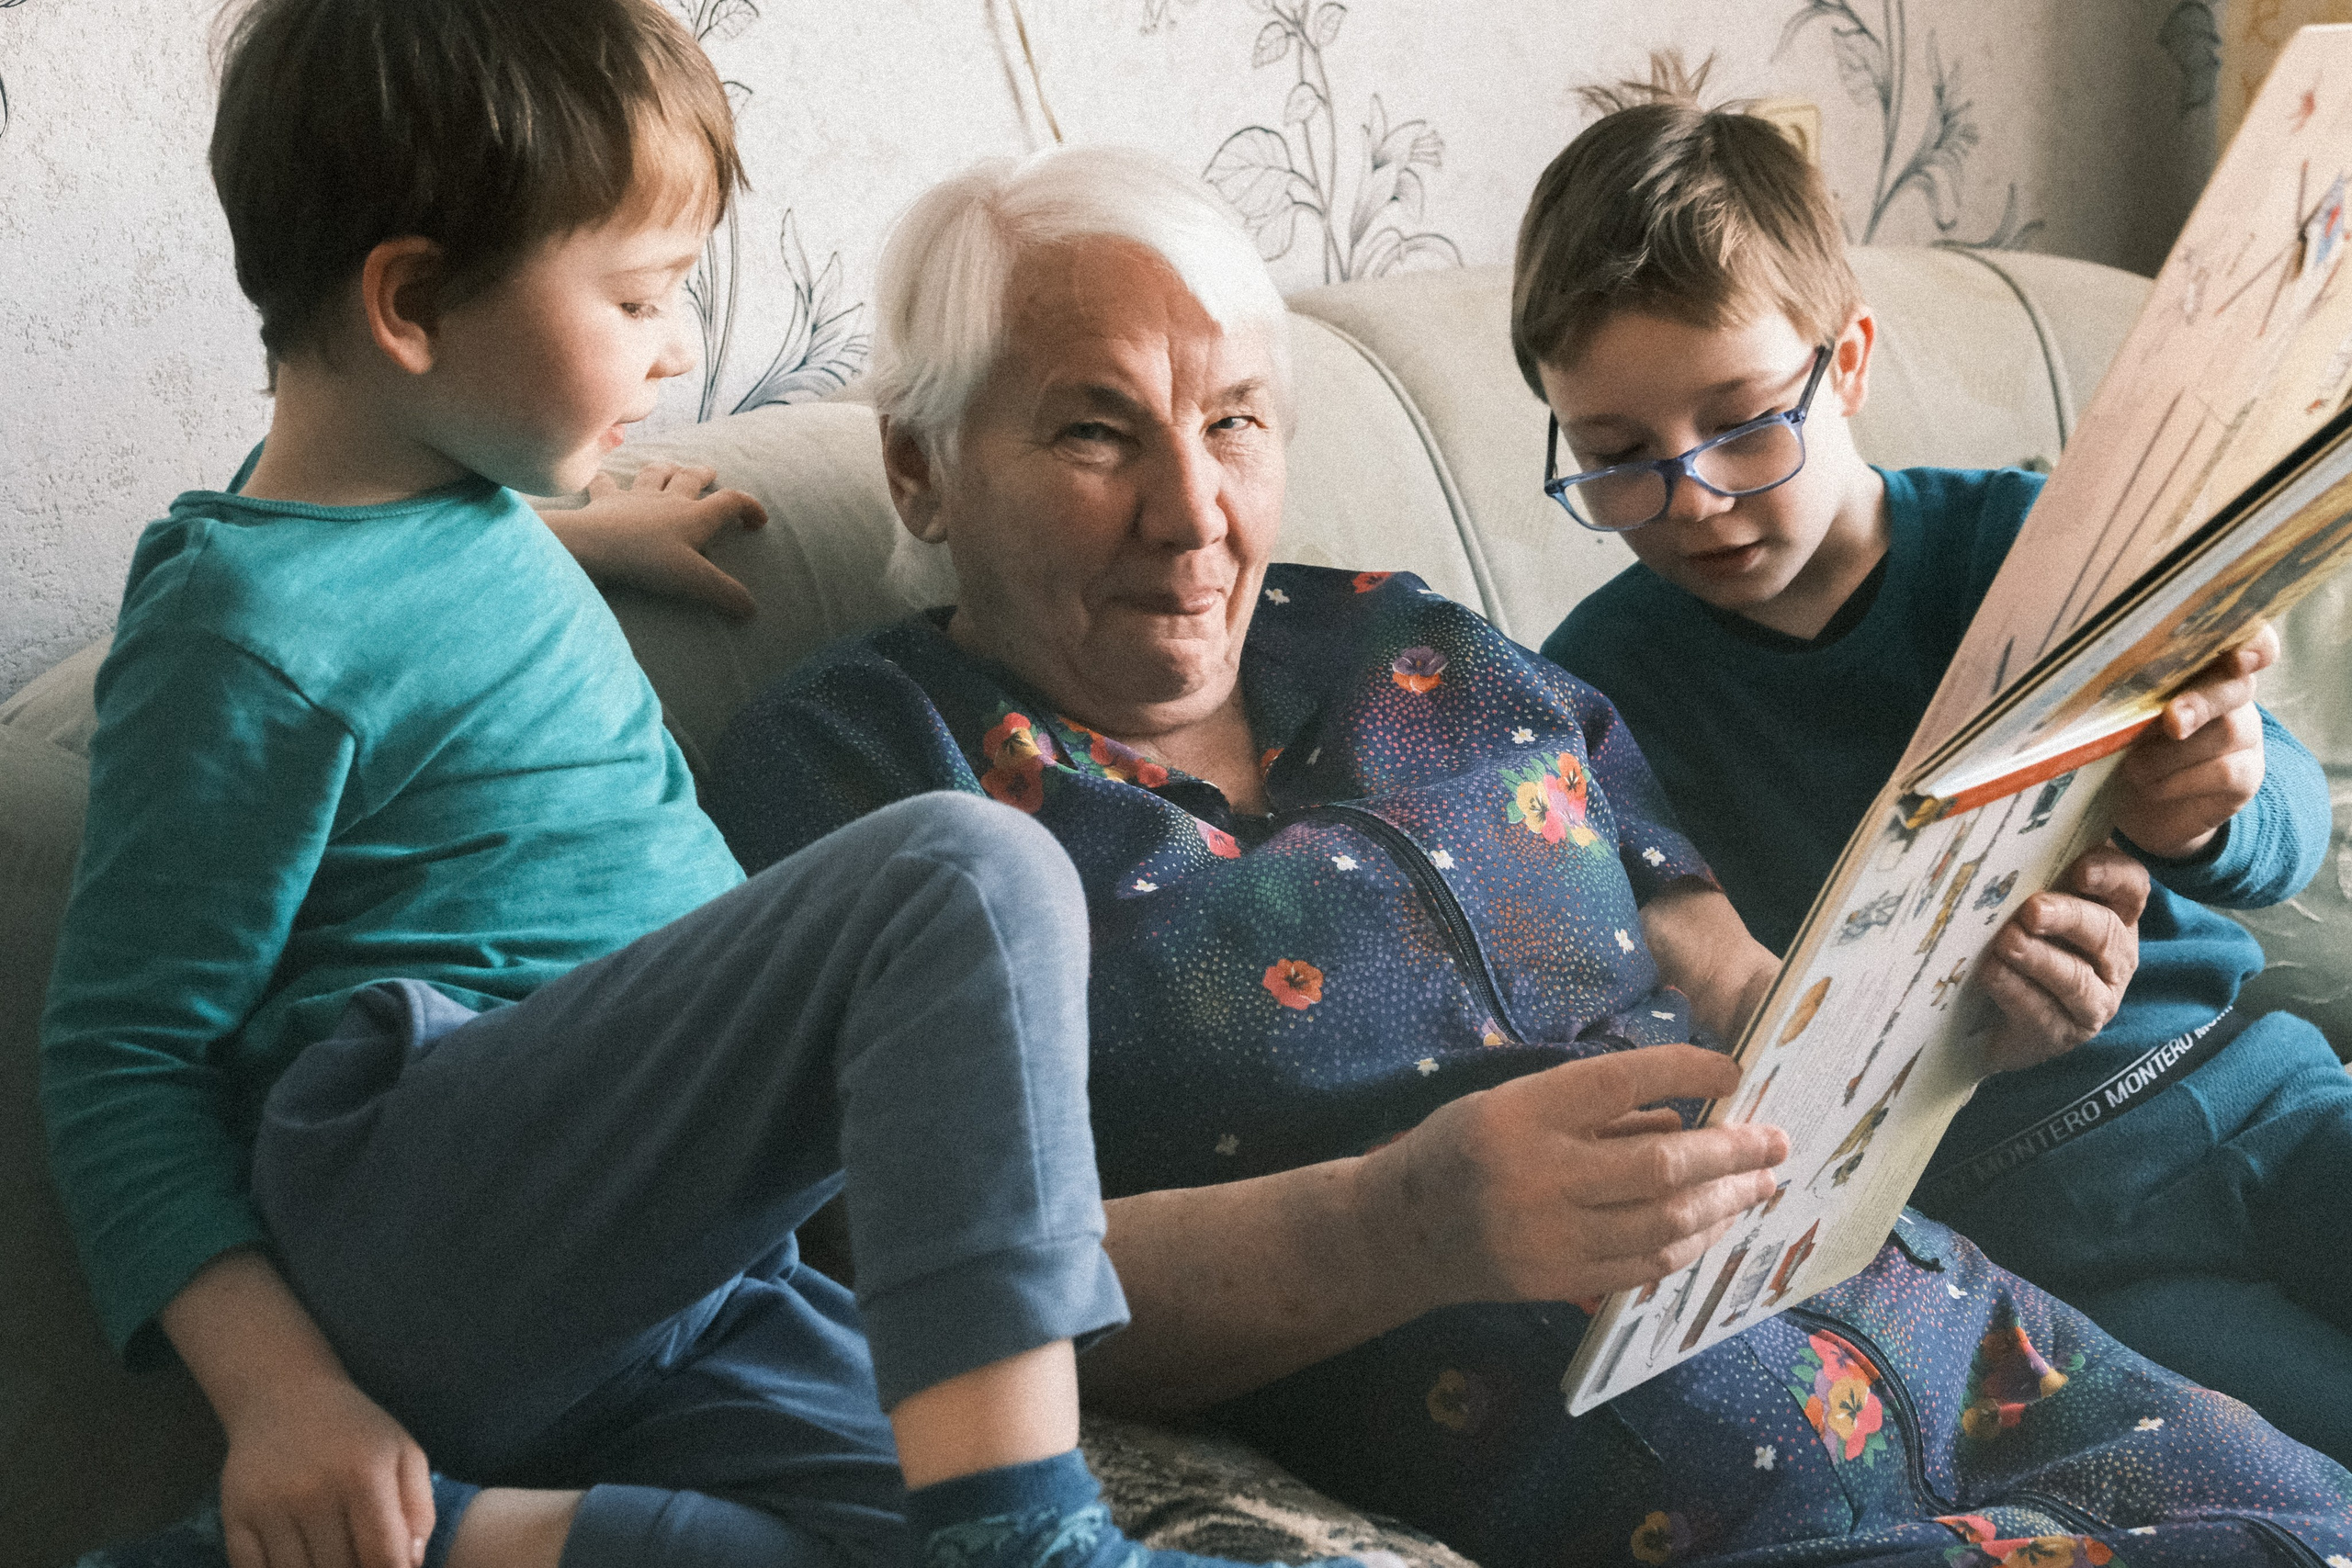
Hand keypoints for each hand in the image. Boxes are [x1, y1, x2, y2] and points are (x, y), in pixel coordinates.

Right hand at [160, 1251, 433, 1567]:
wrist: (284, 1396)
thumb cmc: (355, 1431)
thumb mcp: (403, 1453)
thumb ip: (419, 1510)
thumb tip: (412, 1565)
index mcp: (364, 1475)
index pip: (383, 1556)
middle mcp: (313, 1491)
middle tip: (360, 1559)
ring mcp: (269, 1506)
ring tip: (332, 1557)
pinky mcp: (235, 1516)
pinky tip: (299, 1560)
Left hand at [538, 462, 767, 619]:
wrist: (597, 545)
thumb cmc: (648, 561)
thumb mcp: (694, 582)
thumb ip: (725, 594)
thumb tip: (751, 611)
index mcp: (694, 516)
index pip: (730, 501)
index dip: (749, 507)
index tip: (758, 521)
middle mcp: (668, 500)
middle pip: (691, 478)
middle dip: (703, 474)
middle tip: (711, 472)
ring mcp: (635, 497)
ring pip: (654, 473)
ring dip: (665, 468)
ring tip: (670, 466)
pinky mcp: (605, 501)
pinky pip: (604, 483)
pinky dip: (604, 477)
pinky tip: (602, 474)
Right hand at [1364, 1044, 1787, 1306]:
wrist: (1407, 1229)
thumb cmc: (1464, 1146)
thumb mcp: (1514, 1101)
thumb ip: (1594, 1110)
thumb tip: (1684, 1119)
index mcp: (1523, 1114)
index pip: (1619, 1082)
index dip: (1684, 1071)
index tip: (1733, 1071)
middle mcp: (1540, 1175)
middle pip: (1659, 1165)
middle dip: (1730, 1152)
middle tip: (1774, 1141)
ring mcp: (1552, 1236)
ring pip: (1664, 1222)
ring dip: (1723, 1201)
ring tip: (1760, 1182)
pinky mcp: (1561, 1280)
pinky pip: (1646, 1265)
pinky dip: (1691, 1243)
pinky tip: (1717, 1223)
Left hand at [1977, 844, 2146, 1073]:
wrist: (1992, 1017)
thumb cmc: (2017, 941)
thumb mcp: (2030, 901)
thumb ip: (2034, 869)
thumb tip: (2010, 822)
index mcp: (2114, 914)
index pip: (2131, 887)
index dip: (2111, 875)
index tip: (2080, 868)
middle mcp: (2114, 958)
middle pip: (2104, 932)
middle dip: (2068, 917)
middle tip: (2031, 909)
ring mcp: (2093, 1001)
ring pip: (2075, 978)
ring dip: (2039, 958)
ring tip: (2007, 942)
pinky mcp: (2062, 1033)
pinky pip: (2043, 1012)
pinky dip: (2014, 990)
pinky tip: (1991, 973)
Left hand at [2111, 624, 2276, 858]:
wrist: (2140, 808)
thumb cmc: (2125, 744)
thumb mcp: (2121, 713)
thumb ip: (2129, 691)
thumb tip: (2104, 681)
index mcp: (2202, 666)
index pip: (2246, 639)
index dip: (2252, 643)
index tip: (2237, 658)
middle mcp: (2232, 694)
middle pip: (2236, 686)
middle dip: (2201, 702)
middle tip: (2172, 722)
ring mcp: (2245, 735)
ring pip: (2226, 731)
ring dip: (2172, 753)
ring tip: (2133, 767)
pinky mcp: (2246, 775)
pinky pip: (2225, 772)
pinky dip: (2179, 780)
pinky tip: (2150, 786)